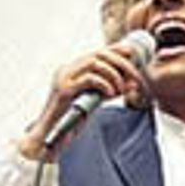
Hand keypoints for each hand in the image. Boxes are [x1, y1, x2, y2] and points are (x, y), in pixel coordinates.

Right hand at [18, 39, 149, 159]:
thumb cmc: (70, 120)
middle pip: (98, 54)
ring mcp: (64, 78)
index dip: (115, 50)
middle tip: (134, 75)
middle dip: (120, 63)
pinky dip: (104, 83)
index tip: (131, 52)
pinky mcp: (64, 89)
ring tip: (122, 88)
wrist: (50, 135)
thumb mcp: (93, 100)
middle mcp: (66, 69)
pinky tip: (112, 93)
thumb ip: (109, 90)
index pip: (96, 53)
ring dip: (114, 74)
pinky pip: (89, 78)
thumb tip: (131, 84)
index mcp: (72, 70)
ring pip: (94, 63)